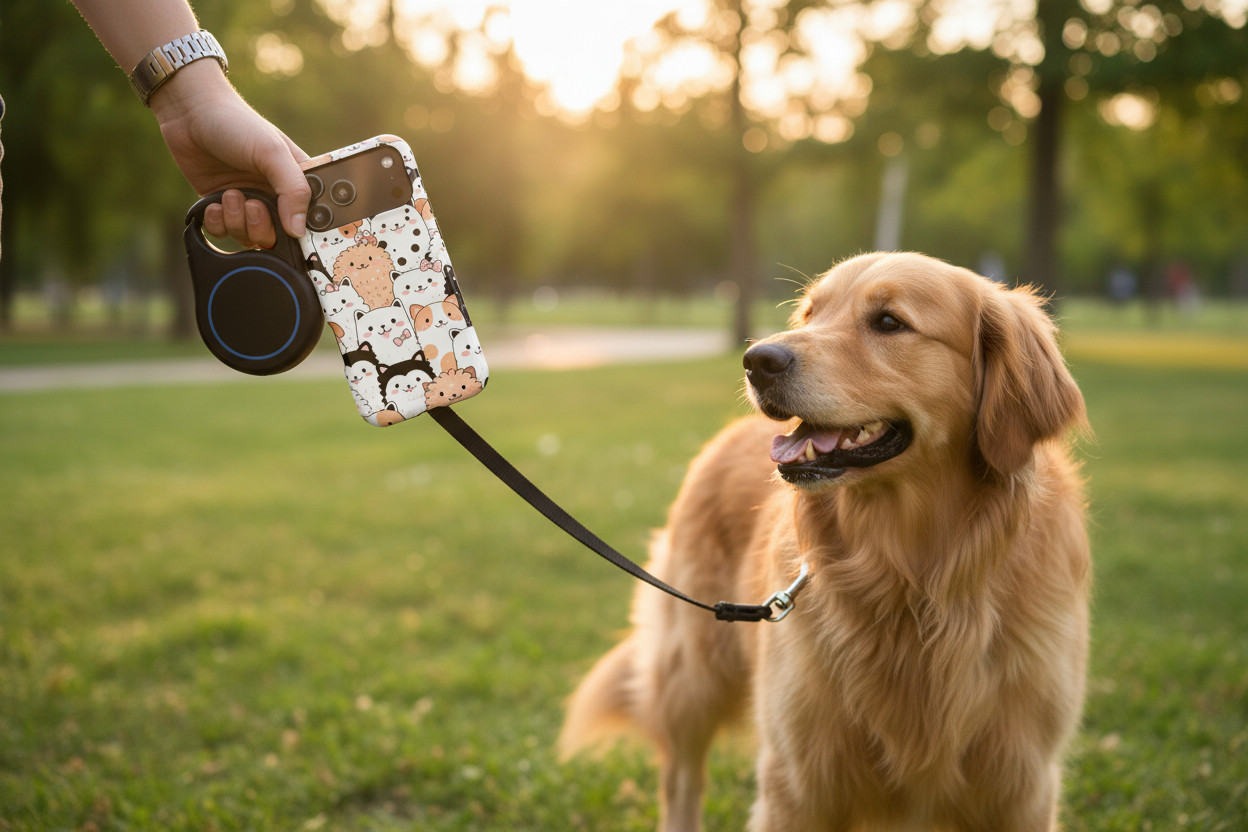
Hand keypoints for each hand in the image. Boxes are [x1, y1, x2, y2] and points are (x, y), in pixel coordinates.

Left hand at [151, 59, 309, 247]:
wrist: (189, 112)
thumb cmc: (237, 123)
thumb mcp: (272, 153)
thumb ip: (294, 190)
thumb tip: (299, 230)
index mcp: (296, 182)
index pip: (309, 219)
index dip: (300, 230)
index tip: (286, 226)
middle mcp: (274, 195)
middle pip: (278, 237)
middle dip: (261, 227)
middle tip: (251, 204)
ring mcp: (247, 201)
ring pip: (250, 237)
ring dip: (237, 222)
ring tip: (229, 194)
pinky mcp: (221, 205)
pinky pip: (224, 232)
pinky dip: (218, 224)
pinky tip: (213, 204)